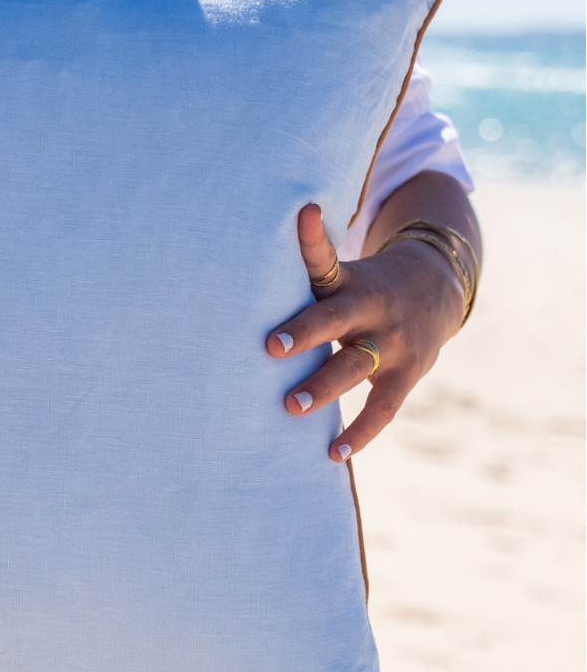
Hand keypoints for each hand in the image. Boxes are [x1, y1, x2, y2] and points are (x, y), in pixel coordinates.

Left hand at [266, 204, 465, 460]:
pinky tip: (334, 453)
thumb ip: (301, 273)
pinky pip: (383, 407)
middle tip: (270, 347)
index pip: (325, 258)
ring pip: (355, 366)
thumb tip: (235, 274)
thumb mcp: (339, 273)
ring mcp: (392, 342)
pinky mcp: (407, 373)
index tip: (303, 218)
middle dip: (305, 333)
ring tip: (289, 407)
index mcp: (346, 280)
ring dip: (323, 387)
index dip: (312, 240)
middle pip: (337, 319)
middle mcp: (370, 308)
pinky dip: (360, 432)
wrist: (436, 290)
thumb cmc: (362, 287)